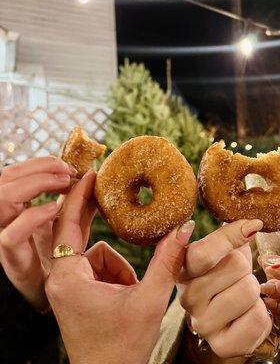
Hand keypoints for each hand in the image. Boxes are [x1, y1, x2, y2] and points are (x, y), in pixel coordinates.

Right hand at [0, 157, 77, 309]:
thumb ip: (78, 201)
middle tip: (69, 171)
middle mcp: (5, 219)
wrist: (49, 293)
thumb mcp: (69, 221)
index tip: (69, 165)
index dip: (40, 163)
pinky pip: (12, 235)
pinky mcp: (13, 259)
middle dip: (39, 168)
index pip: (14, 173)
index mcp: (16, 207)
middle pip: (5, 178)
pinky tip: (53, 211)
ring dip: (35, 184)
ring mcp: (5, 237)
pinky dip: (33, 217)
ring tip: (64, 185)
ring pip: (1, 199)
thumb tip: (94, 176)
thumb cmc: (57, 254)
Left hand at [46, 171, 194, 363]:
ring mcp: (66, 285)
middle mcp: (59, 278)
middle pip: (75, 232)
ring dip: (117, 266)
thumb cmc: (121, 349)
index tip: (90, 173)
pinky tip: (124, 295)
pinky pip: (98, 267)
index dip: (80, 195)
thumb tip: (184, 228)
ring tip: (130, 292)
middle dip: (93, 213)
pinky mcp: (75, 291)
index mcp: (67, 277)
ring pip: (97, 253)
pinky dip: (115, 274)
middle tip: (108, 188)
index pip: (68, 224)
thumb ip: (167, 262)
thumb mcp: (148, 302)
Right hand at [177, 220, 271, 357]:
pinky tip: (246, 313)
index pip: (204, 252)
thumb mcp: (223, 249)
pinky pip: (257, 318)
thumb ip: (230, 234)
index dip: (231, 236)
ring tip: (241, 295)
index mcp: (182, 269)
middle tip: (235, 277)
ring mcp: (202, 323)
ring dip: (254, 291)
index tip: (251, 227)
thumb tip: (252, 225)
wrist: (225, 314)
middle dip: (245, 268)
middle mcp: (186, 297)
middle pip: (236, 265)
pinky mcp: (221, 344)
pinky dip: (261, 313)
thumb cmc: (223, 275)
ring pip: (249, 291)